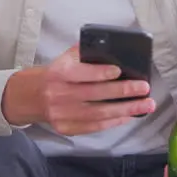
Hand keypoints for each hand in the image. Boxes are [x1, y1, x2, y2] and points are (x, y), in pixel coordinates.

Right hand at [1, 45, 155, 133]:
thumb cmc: (55, 74)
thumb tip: (113, 48)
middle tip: (144, 88)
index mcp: (59, 73)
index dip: (101, 72)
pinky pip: (94, 126)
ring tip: (146, 105)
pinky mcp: (66, 128)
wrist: (31, 96)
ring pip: (98, 113)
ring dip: (125, 110)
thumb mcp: (64, 59)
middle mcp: (60, 95)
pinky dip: (113, 122)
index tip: (120, 70)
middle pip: (95, 95)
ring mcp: (62, 114)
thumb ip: (85, 53)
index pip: (82, 74)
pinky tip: (129, 116)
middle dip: (123, 92)